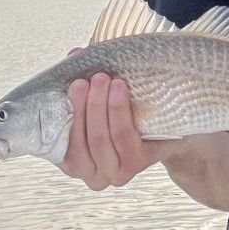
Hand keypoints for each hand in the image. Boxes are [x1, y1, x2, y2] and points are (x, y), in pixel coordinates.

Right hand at [58, 72, 182, 190]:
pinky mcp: (136, 165)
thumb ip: (82, 82)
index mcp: (73, 163)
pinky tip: (119, 89)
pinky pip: (123, 136)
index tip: (74, 82)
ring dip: (101, 106)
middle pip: (83, 139)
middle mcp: (92, 176)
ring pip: (101, 138)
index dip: (68, 112)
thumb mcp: (99, 99)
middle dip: (86, 105)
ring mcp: (115, 173)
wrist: (167, 127)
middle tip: (92, 78)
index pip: (62, 143)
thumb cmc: (124, 113)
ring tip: (105, 79)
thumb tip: (74, 54)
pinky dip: (118, 111)